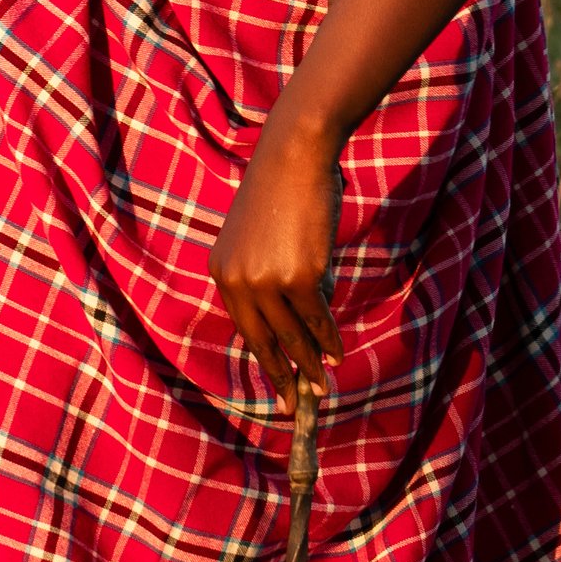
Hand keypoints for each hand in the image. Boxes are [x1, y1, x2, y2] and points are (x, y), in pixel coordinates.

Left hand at [211, 105, 343, 403]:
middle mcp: (239, 281)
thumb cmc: (285, 192)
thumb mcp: (265, 240)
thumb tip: (307, 322)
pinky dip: (329, 340)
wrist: (294, 156)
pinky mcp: (299, 277)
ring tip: (323, 385)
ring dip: (311, 365)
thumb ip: (275, 278)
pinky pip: (317, 320)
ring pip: (293, 336)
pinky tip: (337, 355)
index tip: (277, 382)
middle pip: (264, 341)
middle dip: (283, 376)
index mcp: (223, 272)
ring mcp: (268, 282)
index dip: (265, 357)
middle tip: (296, 404)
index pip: (245, 327)